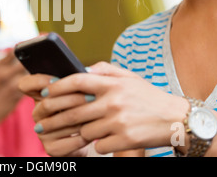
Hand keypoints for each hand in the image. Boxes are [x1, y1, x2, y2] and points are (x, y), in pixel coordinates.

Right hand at [19, 73, 90, 156]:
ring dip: (81, 118)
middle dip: (71, 98)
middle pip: (47, 103)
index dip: (38, 81)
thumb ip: (85, 77)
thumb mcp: (86, 90)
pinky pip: (67, 141)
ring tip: (97, 114)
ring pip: (59, 122)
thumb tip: (86, 71)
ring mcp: (42, 132)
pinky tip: (93, 132)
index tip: (57, 79)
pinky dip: (82, 136)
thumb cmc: (89, 108)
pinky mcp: (51, 148)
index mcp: (41, 96)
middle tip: (92, 97)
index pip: (25, 84)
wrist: (92, 136)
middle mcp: (37, 113)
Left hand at [30, 62, 188, 154]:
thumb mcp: (128, 77)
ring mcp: (119, 122)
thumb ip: (104, 70)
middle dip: (54, 118)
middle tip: (40, 123)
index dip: (56, 87)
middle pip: (74, 112)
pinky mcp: (125, 140)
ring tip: (88, 129)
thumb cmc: (148, 96)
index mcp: (112, 84)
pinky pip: (99, 145)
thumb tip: (81, 70)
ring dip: (83, 132)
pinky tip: (108, 138)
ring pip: (85, 131)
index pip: (76, 81)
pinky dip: (99, 144)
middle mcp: (113, 101)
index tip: (44, 93)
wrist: (177, 119)